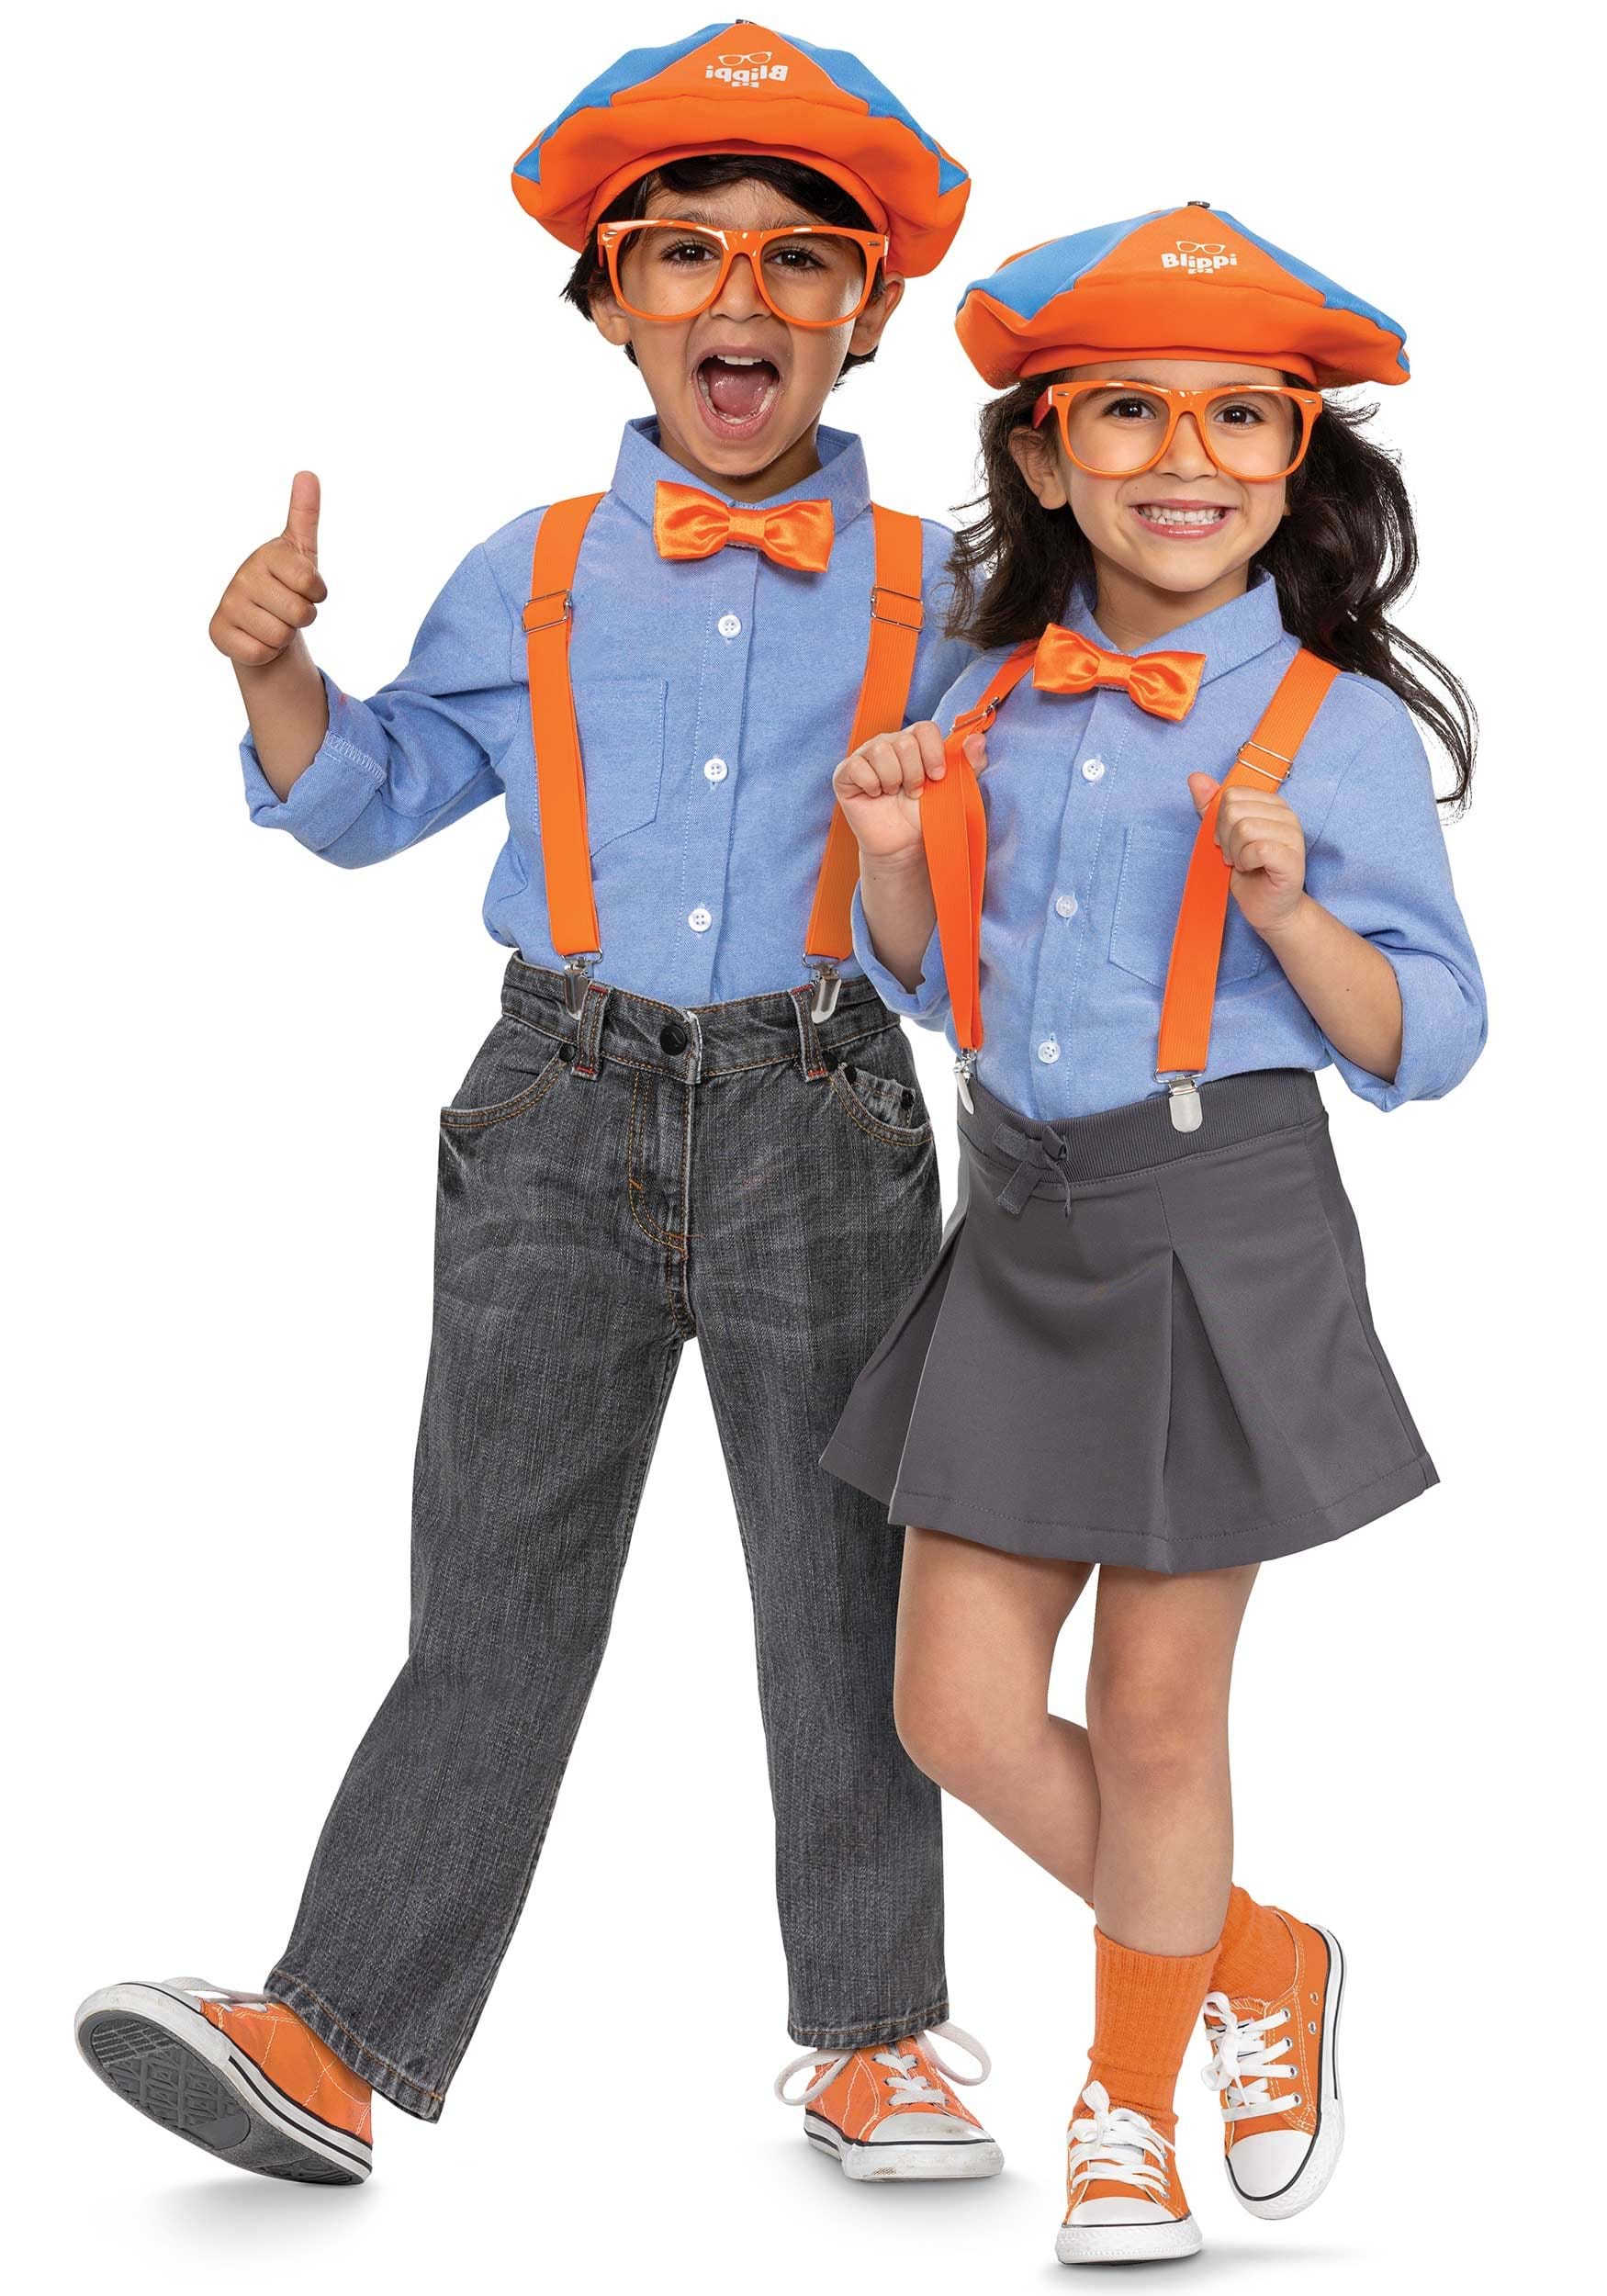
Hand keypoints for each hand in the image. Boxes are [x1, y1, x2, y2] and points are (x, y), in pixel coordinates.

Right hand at [209, 472, 327, 667]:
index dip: (316, 594)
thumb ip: (305, 515)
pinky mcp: (219, 633)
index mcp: (266, 555)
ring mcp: (228, 605)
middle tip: (288, 609)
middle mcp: (242, 576)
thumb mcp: (300, 552)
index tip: (305, 589)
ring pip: (282, 636)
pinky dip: (266, 653)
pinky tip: (256, 637)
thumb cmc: (285, 585)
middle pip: (300, 613)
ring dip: (284, 637)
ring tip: (272, 622)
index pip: (311, 583)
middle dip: (302, 618)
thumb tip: (307, 473)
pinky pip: (261, 653)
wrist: (259, 623)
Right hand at [833, 722, 985, 861]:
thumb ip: (968, 764)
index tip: (937, 778)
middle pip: (904, 741)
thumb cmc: (926, 816)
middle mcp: (888, 744)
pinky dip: (871, 785)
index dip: (933, 753)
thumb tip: (979, 738)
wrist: (904, 845)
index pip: (924, 728)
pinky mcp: (845, 773)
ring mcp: (865, 756)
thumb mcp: (952, 790)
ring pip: (881, 751)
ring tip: (895, 794)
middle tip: (913, 793)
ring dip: (893, 780)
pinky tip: (875, 796)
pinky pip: (857, 767)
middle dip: (914, 773)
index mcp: (913, 742)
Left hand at [1189, 772, 1306, 937]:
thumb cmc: (1248, 871)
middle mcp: (1286, 814)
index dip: (1219, 822)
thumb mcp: (1222, 836)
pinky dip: (1244, 862)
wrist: (1268, 908)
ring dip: (1235, 853)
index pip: (1231, 795)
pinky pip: (1256, 848)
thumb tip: (1195, 777)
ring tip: (1243, 863)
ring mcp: (1293, 835)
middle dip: (1225, 838)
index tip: (1228, 842)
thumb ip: (1210, 807)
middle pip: (1234, 811)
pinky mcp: (1292, 858)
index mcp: (1272, 803)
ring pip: (1244, 829)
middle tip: (1235, 856)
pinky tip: (1251, 869)